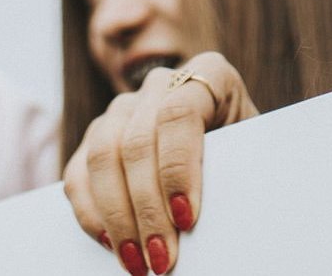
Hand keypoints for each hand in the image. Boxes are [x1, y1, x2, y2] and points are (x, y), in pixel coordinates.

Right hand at [64, 53, 256, 275]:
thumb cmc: (248, 155)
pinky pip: (79, 172)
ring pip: (102, 155)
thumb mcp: (253, 155)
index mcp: (209, 74)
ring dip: (116, 216)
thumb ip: (233, 172)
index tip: (187, 219)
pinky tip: (111, 242)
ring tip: (136, 261)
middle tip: (161, 258)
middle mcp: (161, 84)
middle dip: (146, 208)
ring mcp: (124, 107)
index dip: (177, 168)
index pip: (178, 115)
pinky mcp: (97, 135)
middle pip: (137, 141)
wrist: (233, 150)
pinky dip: (91, 211)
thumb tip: (204, 221)